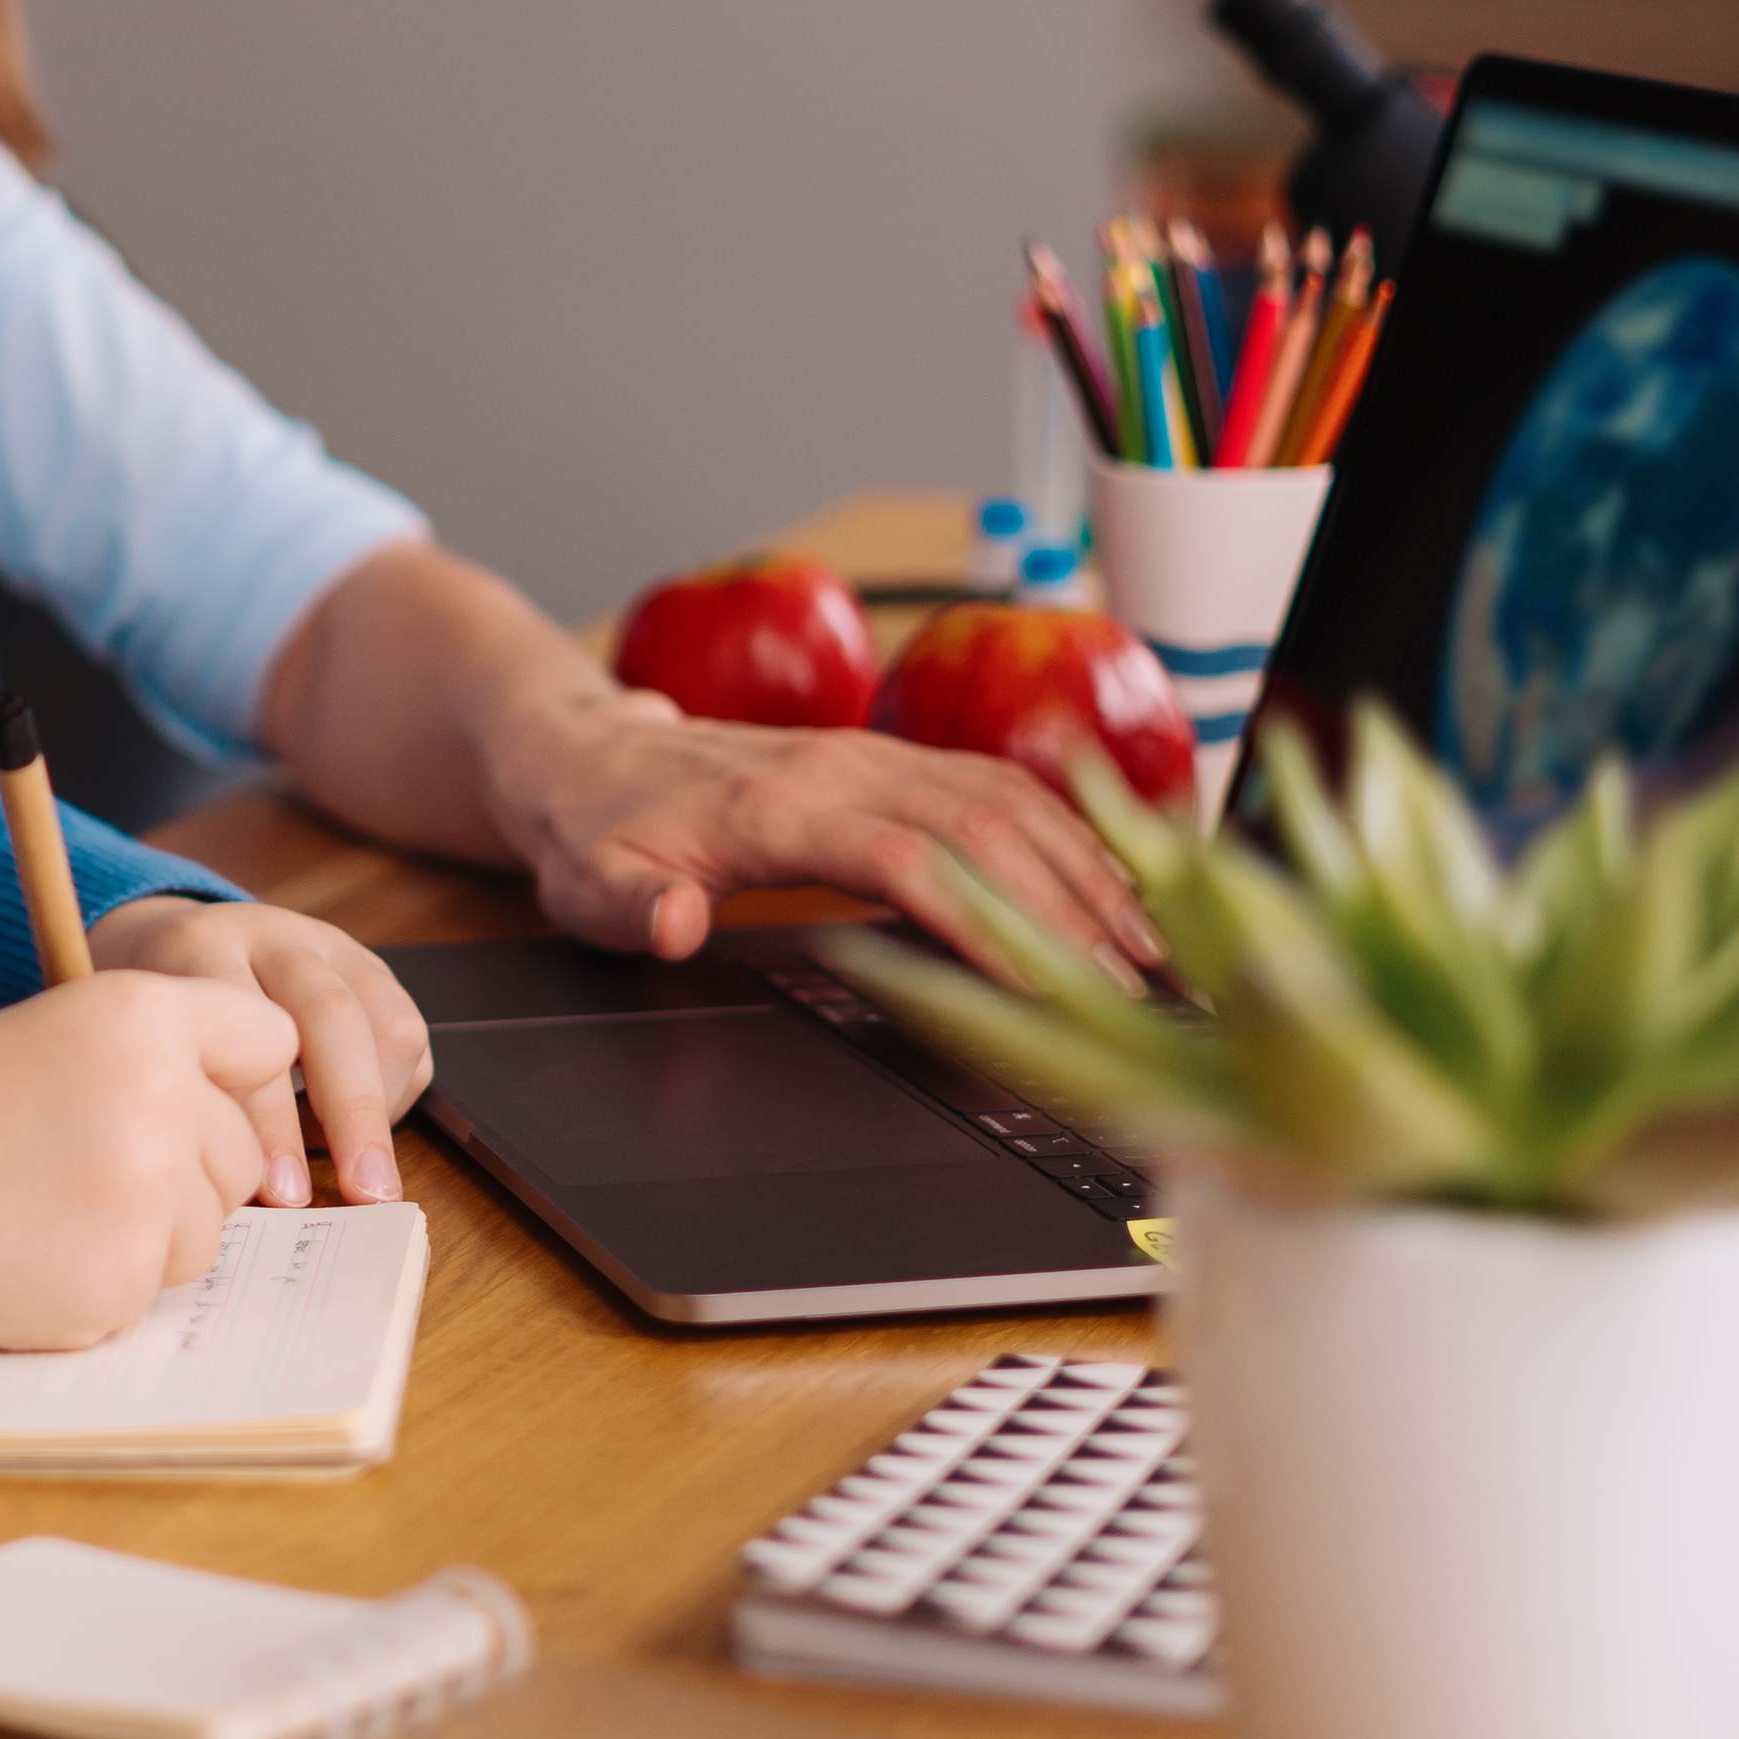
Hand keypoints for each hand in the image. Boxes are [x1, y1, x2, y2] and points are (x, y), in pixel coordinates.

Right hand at [0, 970, 295, 1348]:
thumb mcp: (48, 1031)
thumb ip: (153, 1057)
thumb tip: (248, 1108)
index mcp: (142, 1013)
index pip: (267, 1038)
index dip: (224, 1073)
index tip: (184, 1094)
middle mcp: (163, 1098)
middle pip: (242, 1152)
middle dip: (183, 1168)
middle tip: (76, 1161)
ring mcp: (147, 1198)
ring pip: (206, 1229)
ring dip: (147, 1231)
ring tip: (45, 1205)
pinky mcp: (121, 1282)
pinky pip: (152, 1287)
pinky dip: (100, 1282)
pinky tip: (30, 1254)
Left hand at [82, 894, 431, 1208]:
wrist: (175, 947)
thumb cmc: (156, 1021)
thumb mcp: (139, 1043)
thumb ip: (178, 1099)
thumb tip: (219, 1196)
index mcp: (203, 947)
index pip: (245, 1025)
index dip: (268, 1116)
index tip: (279, 1193)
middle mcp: (276, 940)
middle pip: (331, 1015)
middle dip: (352, 1113)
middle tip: (360, 1192)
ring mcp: (332, 951)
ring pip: (386, 1022)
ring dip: (380, 1111)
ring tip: (361, 1179)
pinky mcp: (373, 973)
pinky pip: (406, 1037)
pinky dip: (392, 1098)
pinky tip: (353, 1139)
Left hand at [482, 687, 1166, 987]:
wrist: (581, 749)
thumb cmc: (590, 828)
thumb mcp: (585, 882)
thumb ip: (634, 906)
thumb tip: (680, 921)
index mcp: (778, 805)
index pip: (913, 862)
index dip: (991, 924)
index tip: (1055, 989)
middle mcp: (843, 767)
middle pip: (989, 827)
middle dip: (1075, 907)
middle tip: (1147, 990)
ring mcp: (873, 755)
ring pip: (1009, 798)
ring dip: (1089, 866)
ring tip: (1157, 947)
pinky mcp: (889, 759)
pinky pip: (997, 784)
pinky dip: (1068, 830)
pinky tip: (1117, 882)